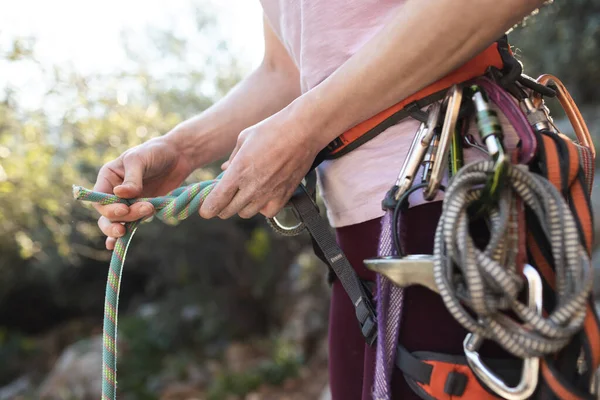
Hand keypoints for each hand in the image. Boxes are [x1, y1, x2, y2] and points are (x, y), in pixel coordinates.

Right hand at [93, 137, 193, 249]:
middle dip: (122, 217)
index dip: (109, 208)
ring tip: (149, 212)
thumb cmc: (155, 152)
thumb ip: (132, 178)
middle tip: (144, 211)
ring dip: (130, 223)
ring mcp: (128, 202)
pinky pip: (131, 224)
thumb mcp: (140, 160)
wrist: (178, 156)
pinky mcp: (142, 209)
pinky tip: (116, 246)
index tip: (124, 209)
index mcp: (108, 177)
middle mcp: (114, 192)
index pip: (99, 199)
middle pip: (107, 214)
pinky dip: (123, 236)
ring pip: (119, 221)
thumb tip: (121, 194)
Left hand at [200, 111, 318, 219]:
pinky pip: (267, 212)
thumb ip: (232, 158)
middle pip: (228, 211)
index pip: (216, 202)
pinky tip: (262, 197)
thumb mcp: (244, 138)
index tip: (206, 209)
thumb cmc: (271, 129)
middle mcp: (252, 187)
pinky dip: (261, 208)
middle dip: (221, 207)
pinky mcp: (284, 196)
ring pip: (245, 213)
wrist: (303, 131)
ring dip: (240, 207)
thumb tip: (224, 170)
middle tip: (223, 199)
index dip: (207, 209)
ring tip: (243, 195)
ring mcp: (269, 194)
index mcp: (238, 172)